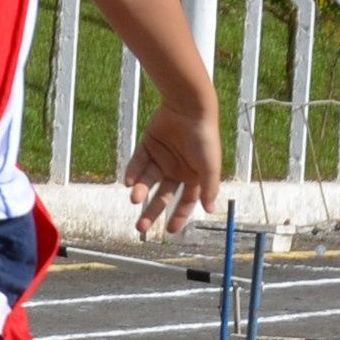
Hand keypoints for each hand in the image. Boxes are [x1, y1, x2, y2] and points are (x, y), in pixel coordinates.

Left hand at [123, 99, 223, 237]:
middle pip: (162, 196)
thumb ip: (208, 188)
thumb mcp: (209, 166)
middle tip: (140, 227)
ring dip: (140, 191)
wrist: (188, 107)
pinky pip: (137, 163)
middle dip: (152, 212)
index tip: (169, 231)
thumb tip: (210, 210)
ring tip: (135, 198)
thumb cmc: (204, 137)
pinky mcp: (148, 146)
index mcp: (194, 176)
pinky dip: (132, 173)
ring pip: (148, 181)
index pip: (185, 201)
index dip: (178, 216)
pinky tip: (129, 183)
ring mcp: (162, 158)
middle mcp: (177, 169)